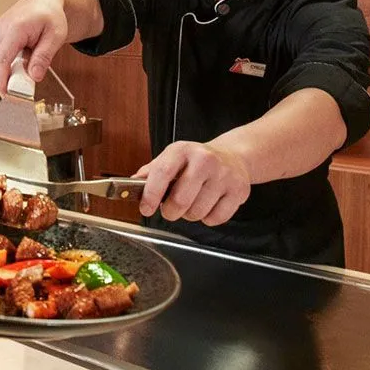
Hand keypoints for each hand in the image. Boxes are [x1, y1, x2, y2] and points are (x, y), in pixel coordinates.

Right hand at [0, 0, 68, 92]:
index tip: (8, 97)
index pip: (2, 60)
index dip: (2, 81)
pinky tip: (20, 55)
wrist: (44, 1)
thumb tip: (34, 77)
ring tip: (29, 59)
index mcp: (14, 27)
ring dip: (10, 69)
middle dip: (10, 79)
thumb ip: (44, 56)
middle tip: (28, 87)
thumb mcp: (56, 36)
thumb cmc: (50, 15)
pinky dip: (6, 63)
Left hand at [134, 141, 251, 226]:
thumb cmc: (195, 162)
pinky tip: (209, 205)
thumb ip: (150, 173)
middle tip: (170, 210)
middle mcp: (204, 160)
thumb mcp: (171, 159)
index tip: (145, 208)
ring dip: (189, 215)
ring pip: (197, 213)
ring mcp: (224, 175)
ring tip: (192, 203)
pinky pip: (215, 219)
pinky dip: (208, 218)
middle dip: (170, 212)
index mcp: (182, 150)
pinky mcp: (239, 190)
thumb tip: (130, 186)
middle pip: (180, 200)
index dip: (151, 195)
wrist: (233, 157)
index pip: (162, 173)